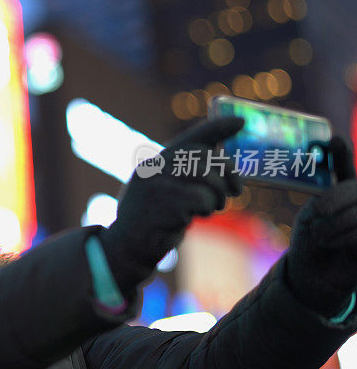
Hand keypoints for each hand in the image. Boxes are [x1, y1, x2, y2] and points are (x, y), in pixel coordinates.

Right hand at [99, 117, 243, 291]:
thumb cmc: (152, 219)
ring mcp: (157, 185)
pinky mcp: (163, 205)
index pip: (192, 138)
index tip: (241, 121)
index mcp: (156, 162)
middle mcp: (155, 168)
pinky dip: (204, 209)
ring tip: (209, 208)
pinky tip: (191, 218)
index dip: (218, 128)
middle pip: (206, 158)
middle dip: (227, 174)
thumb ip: (183, 174)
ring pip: (206, 178)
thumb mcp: (163, 190)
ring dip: (216, 196)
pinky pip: (200, 199)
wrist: (127, 247)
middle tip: (232, 192)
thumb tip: (223, 161)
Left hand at [287, 135, 356, 317]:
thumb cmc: (310, 242)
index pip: (346, 170)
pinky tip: (330, 243)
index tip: (333, 140)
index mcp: (346, 193)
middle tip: (317, 212)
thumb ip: (326, 194)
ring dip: (337, 223)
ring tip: (320, 235)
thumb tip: (329, 162)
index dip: (341, 155)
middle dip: (336, 199)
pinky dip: (346, 236)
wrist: (312, 275)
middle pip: (355, 189)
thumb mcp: (313, 214)